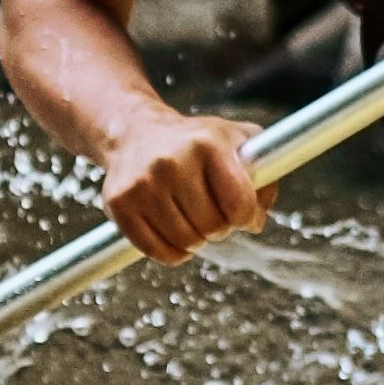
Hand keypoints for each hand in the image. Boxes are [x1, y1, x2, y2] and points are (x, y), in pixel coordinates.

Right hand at [99, 108, 268, 260]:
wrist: (136, 132)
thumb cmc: (198, 144)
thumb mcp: (239, 142)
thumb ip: (265, 176)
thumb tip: (254, 220)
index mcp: (207, 142)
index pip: (239, 204)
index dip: (246, 217)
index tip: (240, 213)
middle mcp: (171, 161)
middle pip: (213, 227)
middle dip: (220, 227)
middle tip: (213, 214)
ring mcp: (141, 183)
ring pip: (186, 242)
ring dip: (197, 240)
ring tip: (192, 218)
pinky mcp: (118, 203)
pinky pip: (157, 252)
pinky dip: (173, 252)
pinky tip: (175, 232)